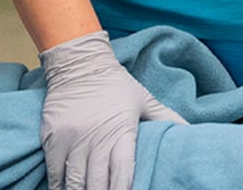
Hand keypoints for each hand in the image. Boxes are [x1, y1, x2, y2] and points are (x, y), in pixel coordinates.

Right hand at [39, 31, 185, 189]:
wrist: (79, 65)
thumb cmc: (116, 85)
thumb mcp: (144, 99)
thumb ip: (165, 118)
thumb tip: (190, 130)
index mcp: (121, 130)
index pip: (123, 170)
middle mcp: (96, 138)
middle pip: (97, 182)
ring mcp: (72, 140)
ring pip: (74, 181)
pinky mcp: (53, 140)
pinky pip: (55, 173)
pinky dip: (60, 186)